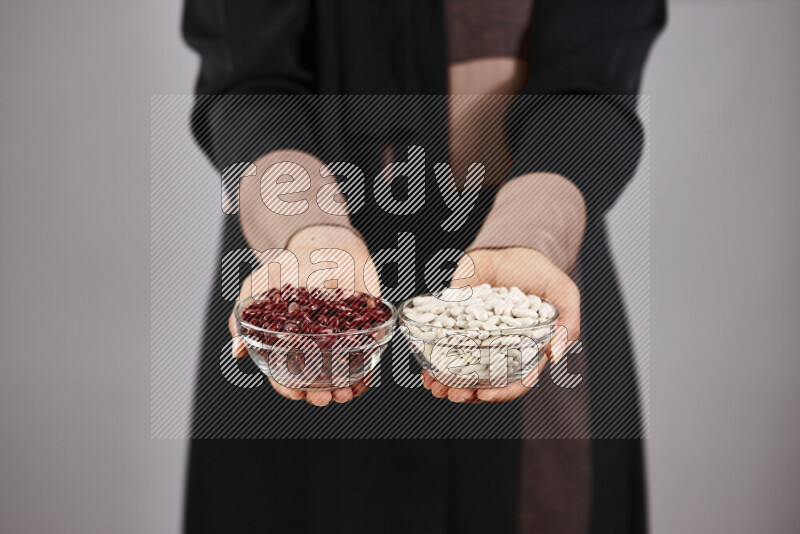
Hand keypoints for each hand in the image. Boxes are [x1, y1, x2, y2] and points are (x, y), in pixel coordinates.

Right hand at [229, 225, 379, 405]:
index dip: (289, 387)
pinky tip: (366, 376)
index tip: (295, 394)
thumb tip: (237, 350)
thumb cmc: (289, 264)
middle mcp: (315, 342)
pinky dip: (368, 367)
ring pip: (343, 371)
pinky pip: (369, 351)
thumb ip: (244, 315)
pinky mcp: (366, 324)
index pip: (286, 372)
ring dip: (346, 386)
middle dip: (320, 393)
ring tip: (347, 392)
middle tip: (323, 397)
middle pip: (317, 378)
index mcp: (289, 339)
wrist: (323, 240)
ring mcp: (341, 335)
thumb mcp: (258, 285)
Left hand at [421, 247, 579, 402]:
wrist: (509, 247)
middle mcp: (498, 348)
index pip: (516, 380)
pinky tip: (425, 369)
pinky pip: (441, 344)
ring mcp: (474, 336)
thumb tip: (555, 354)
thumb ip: (567, 322)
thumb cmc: (540, 272)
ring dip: (446, 381)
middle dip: (466, 392)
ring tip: (434, 385)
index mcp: (525, 349)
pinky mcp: (453, 321)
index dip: (502, 392)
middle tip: (453, 393)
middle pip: (483, 381)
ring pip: (460, 368)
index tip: (485, 395)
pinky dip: (431, 359)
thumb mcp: (563, 293)